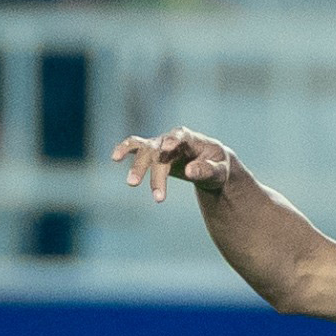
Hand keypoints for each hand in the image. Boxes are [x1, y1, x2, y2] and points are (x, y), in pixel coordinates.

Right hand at [111, 127, 233, 202]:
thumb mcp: (220, 171)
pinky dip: (124, 149)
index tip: (167, 148)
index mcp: (191, 139)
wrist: (212, 164)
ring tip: (132, 184)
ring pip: (145, 151)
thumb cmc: (218, 167)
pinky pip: (135, 146)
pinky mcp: (153, 151)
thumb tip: (190, 172)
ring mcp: (160, 144)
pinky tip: (114, 158)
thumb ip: (207, 171)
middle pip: (160, 152)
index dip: (173, 141)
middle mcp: (172, 138)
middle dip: (157, 174)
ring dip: (138, 166)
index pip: (180, 137)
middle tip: (159, 198)